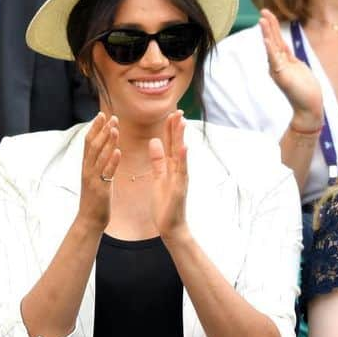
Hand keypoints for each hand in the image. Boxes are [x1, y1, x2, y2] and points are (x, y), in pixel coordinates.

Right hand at [77, 112, 119, 229]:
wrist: (89, 220)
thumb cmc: (94, 199)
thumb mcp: (94, 178)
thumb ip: (98, 164)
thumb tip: (105, 150)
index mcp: (86, 166)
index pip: (89, 142)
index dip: (95, 128)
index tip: (102, 115)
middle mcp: (87, 170)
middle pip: (93, 145)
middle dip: (102, 130)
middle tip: (112, 117)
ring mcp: (93, 179)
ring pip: (100, 156)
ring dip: (108, 141)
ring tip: (115, 128)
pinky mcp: (101, 189)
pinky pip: (107, 173)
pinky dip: (112, 161)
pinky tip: (119, 151)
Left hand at [149, 110, 188, 241]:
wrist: (170, 226)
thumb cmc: (164, 203)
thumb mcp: (158, 177)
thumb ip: (157, 160)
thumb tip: (154, 141)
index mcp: (171, 167)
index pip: (170, 143)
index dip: (170, 128)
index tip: (171, 112)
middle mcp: (178, 170)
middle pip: (177, 144)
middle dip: (177, 128)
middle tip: (178, 110)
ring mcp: (180, 178)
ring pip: (180, 154)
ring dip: (181, 138)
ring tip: (181, 122)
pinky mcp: (179, 188)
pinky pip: (181, 171)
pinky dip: (182, 159)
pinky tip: (183, 147)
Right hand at [258, 9, 322, 130]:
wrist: (308, 106)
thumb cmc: (305, 90)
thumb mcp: (298, 67)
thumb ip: (289, 57)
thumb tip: (284, 47)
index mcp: (281, 62)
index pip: (276, 40)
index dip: (272, 27)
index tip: (267, 14)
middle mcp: (277, 65)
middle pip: (272, 41)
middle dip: (268, 25)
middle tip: (263, 10)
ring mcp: (278, 70)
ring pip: (272, 48)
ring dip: (267, 34)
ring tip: (262, 20)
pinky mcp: (282, 76)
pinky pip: (275, 60)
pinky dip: (270, 50)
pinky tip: (267, 40)